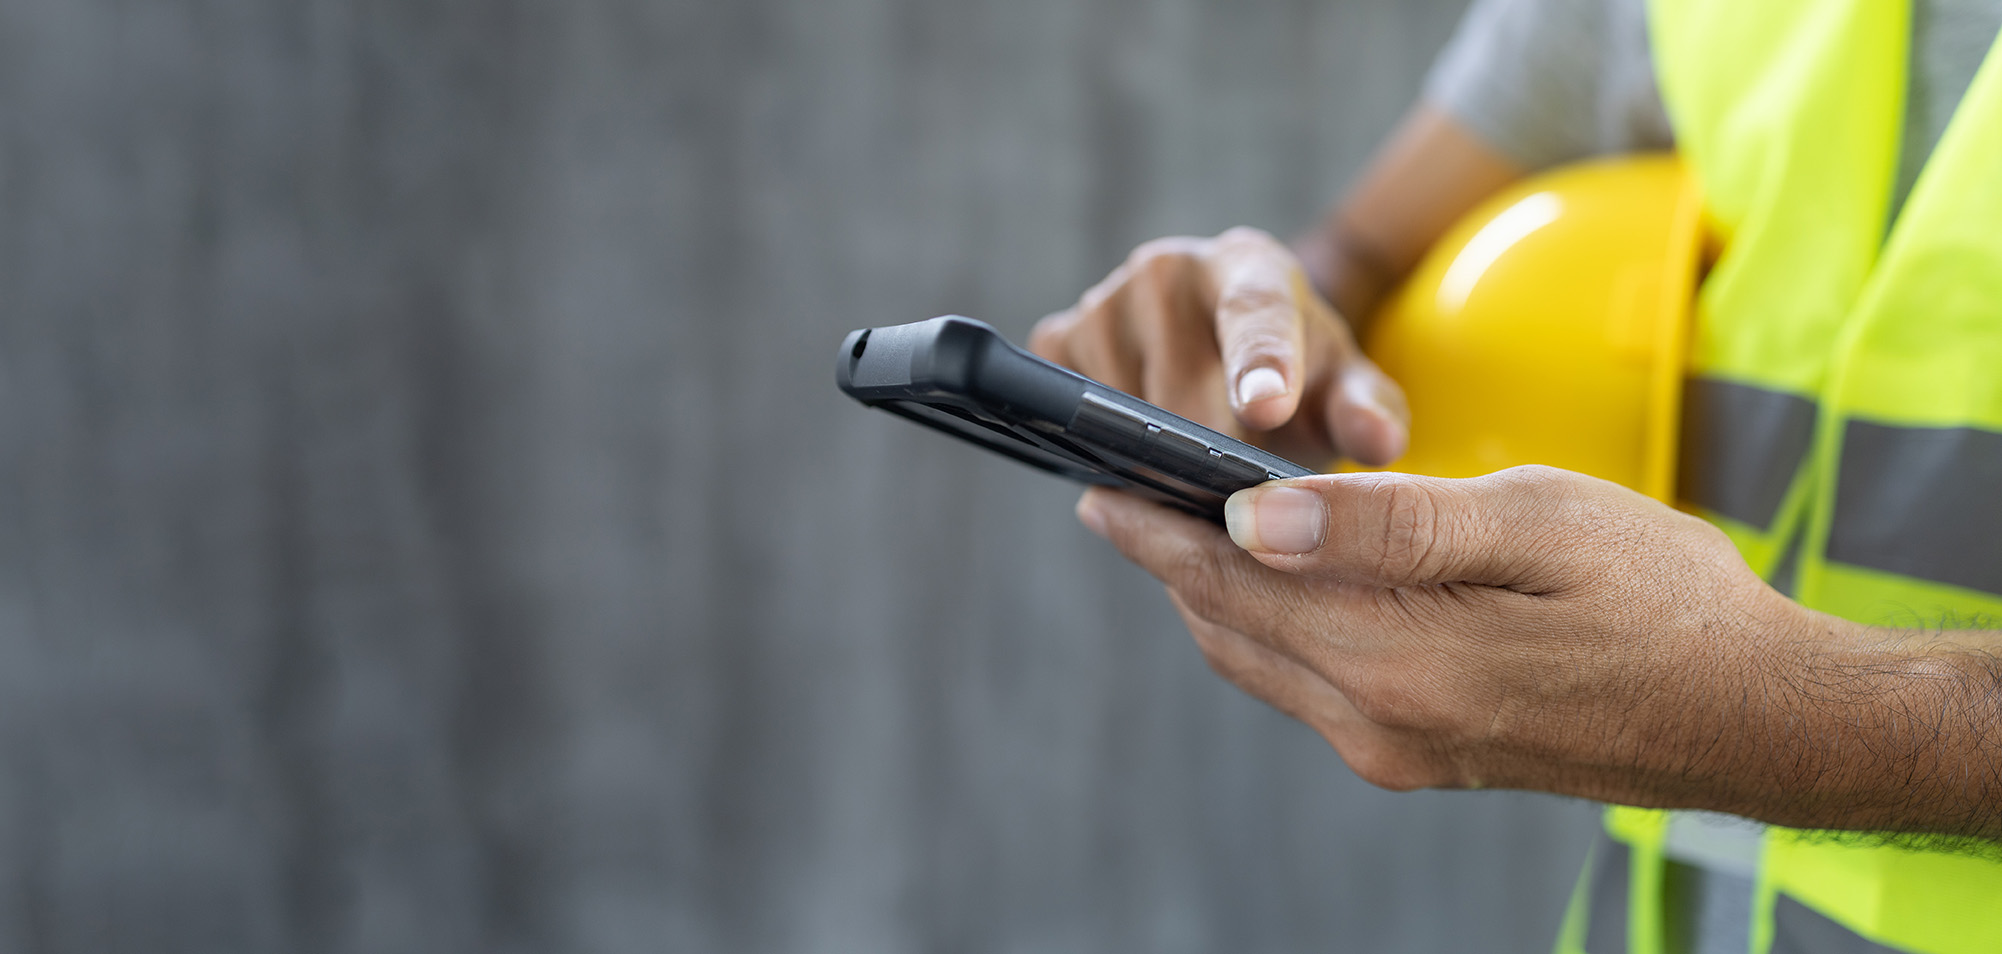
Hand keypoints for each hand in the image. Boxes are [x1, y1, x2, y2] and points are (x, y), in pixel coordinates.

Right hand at [1029, 227, 1407, 465]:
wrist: (1234, 361)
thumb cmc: (1299, 377)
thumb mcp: (1345, 393)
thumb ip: (1368, 413)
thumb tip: (1378, 442)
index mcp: (1250, 265)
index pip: (1255, 314)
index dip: (1259, 365)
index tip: (1266, 411)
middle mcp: (1169, 268)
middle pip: (1182, 392)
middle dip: (1210, 454)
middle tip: (1241, 494)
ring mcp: (1104, 300)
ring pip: (1124, 416)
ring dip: (1156, 457)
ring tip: (1193, 465)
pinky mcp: (1059, 338)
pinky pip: (1074, 415)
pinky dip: (1104, 445)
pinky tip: (1141, 446)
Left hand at [1071, 467, 2000, 833]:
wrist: (1759, 719)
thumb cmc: (1665, 599)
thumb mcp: (1530, 520)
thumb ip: (1384, 520)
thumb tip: (1254, 513)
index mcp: (1396, 659)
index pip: (1230, 582)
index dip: (1156, 529)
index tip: (1096, 483)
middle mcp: (1378, 722)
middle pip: (1229, 628)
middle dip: (1170, 559)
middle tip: (1122, 495)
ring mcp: (1397, 750)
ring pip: (1262, 662)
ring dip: (1216, 595)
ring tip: (1182, 529)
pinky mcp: (1421, 756)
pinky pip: (1308, 687)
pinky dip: (1272, 629)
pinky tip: (1279, 583)